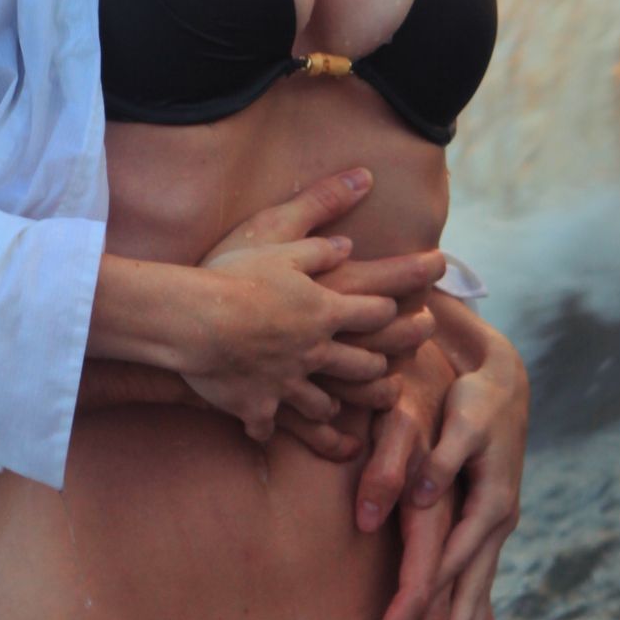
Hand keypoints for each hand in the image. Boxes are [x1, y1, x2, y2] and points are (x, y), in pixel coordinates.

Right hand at [187, 170, 442, 443]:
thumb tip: (361, 184)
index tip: (424, 299)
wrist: (194, 322)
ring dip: (341, 404)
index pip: (378, 308)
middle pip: (365, 363)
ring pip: (328, 401)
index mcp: (326, 308)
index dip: (403, 302)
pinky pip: (272, 424)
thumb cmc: (235, 272)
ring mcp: (290, 383)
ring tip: (346, 407)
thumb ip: (321, 208)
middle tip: (399, 364)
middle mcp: (317, 351)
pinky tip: (270, 435)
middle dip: (386, 363)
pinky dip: (271, 430)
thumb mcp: (280, 228)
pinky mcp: (259, 405)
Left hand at [355, 323, 529, 619]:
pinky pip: (480, 590)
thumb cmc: (475, 394)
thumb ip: (432, 459)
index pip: (435, 579)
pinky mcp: (487, 528)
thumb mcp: (456, 418)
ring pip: (472, 606)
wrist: (507, 376)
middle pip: (457, 609)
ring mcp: (494, 533)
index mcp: (485, 509)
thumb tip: (411, 501)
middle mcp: (494, 531)